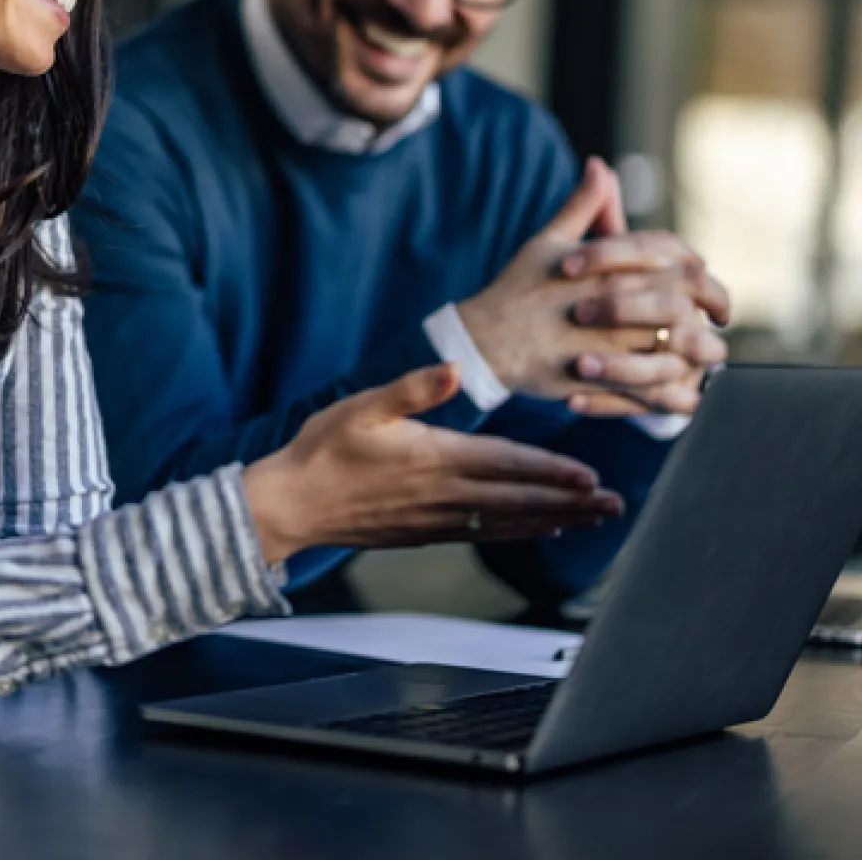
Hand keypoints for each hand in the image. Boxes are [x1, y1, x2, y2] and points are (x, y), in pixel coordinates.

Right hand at [241, 364, 623, 566]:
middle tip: (614, 506)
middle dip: (570, 503)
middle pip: (520, 501)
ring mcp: (436, 519)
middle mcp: (444, 494)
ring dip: (555, 520)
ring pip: (509, 522)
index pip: (506, 466)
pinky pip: (484, 535)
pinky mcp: (425, 533)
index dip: (551, 472)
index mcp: (434, 458)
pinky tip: (539, 530)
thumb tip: (453, 370)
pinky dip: (519, 533)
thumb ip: (411, 388)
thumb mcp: (361, 406)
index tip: (591, 477)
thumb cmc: (322, 450)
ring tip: (594, 521)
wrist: (291, 504)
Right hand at [456, 159, 728, 417]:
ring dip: (699, 350)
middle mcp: (613, 299)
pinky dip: (674, 390)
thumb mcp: (548, 241)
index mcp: (605, 264)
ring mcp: (608, 340)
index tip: (704, 275)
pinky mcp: (602, 377)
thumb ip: (582, 206)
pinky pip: (653, 387)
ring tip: (705, 354)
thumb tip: (600, 165)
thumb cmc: (517, 289)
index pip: (670, 253)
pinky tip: (681, 388)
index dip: (694, 262)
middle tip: (718, 317)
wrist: (485, 341)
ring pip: (677, 344)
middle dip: (711, 305)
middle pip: (684, 297)